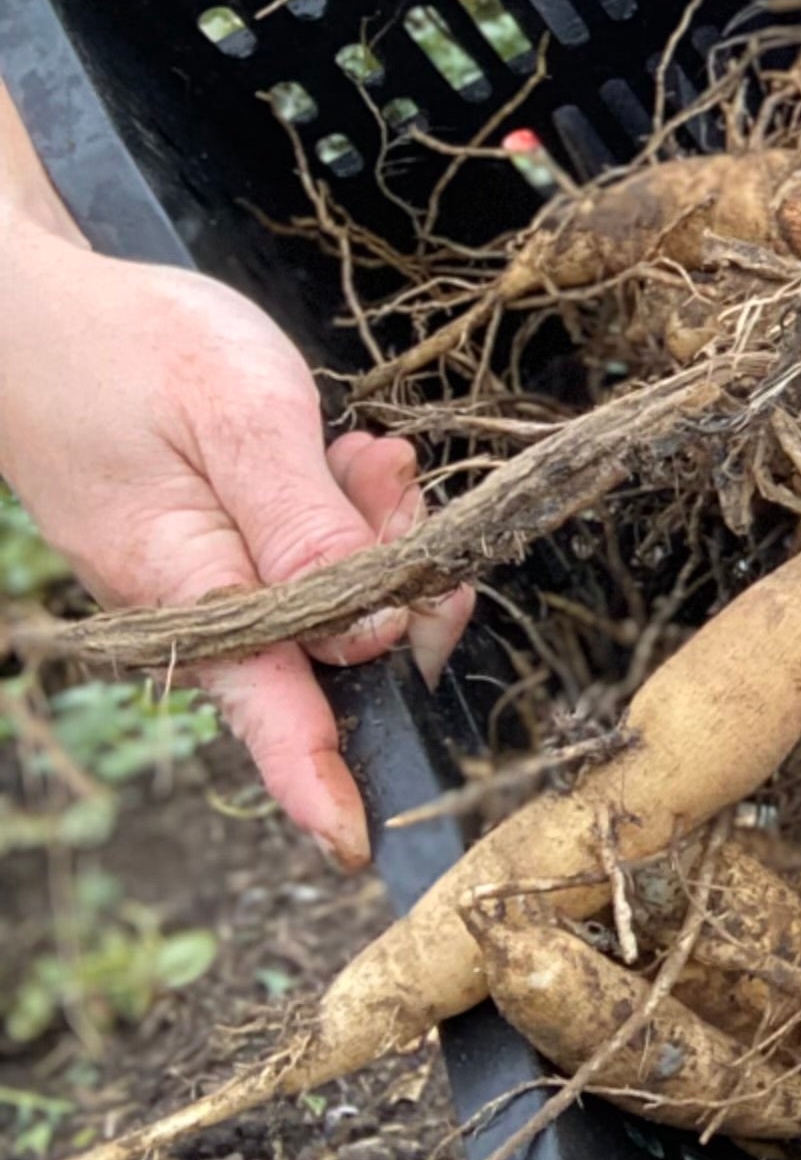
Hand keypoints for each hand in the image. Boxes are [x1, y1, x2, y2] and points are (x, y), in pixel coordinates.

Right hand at [0, 213, 472, 866]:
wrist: (39, 314)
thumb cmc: (134, 349)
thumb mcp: (242, 414)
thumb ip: (309, 525)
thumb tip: (370, 632)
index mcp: (186, 584)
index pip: (268, 705)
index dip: (318, 775)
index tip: (357, 846)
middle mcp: (192, 603)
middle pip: (337, 648)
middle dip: (402, 582)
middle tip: (390, 479)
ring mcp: (202, 580)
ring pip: (338, 598)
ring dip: (379, 532)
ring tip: (358, 452)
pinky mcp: (218, 551)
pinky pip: (312, 560)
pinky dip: (349, 513)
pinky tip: (344, 456)